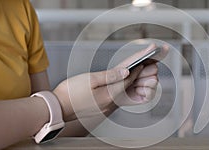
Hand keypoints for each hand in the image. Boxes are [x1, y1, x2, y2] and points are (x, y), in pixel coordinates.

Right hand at [53, 44, 168, 120]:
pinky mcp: (102, 107)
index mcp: (108, 95)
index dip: (136, 70)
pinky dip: (124, 89)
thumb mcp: (90, 79)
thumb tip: (125, 71)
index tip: (143, 62)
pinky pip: (118, 97)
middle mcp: (110, 103)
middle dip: (140, 77)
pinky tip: (124, 83)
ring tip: (141, 73)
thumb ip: (110, 76)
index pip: (128, 80)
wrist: (57, 108)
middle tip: (150, 67)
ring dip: (134, 83)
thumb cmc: (70, 93)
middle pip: (130, 88)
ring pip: (125, 93)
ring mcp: (106, 106)